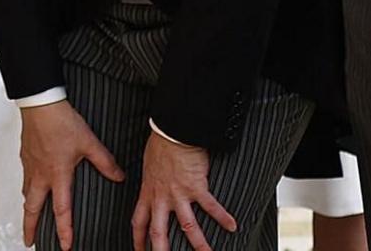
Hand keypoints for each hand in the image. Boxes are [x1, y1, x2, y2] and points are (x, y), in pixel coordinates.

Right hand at [20, 100, 124, 248]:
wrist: (41, 103)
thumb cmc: (61, 121)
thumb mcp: (89, 142)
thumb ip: (105, 162)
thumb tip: (119, 175)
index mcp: (58, 174)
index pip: (61, 210)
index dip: (64, 229)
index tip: (65, 245)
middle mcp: (41, 174)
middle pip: (32, 209)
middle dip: (30, 228)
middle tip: (29, 241)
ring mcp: (31, 166)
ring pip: (27, 194)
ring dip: (28, 209)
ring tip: (30, 218)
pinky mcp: (25, 156)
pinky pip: (25, 179)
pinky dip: (27, 189)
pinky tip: (31, 187)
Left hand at [131, 132, 234, 250]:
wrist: (172, 131)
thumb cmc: (160, 143)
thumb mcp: (149, 166)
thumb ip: (152, 180)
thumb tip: (154, 182)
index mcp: (148, 192)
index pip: (138, 222)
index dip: (138, 239)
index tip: (139, 250)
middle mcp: (162, 197)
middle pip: (158, 233)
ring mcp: (179, 194)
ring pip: (187, 226)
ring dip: (199, 244)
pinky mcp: (196, 187)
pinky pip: (210, 206)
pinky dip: (223, 217)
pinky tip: (232, 226)